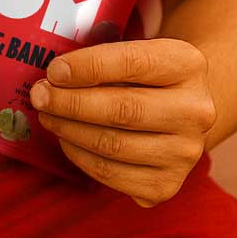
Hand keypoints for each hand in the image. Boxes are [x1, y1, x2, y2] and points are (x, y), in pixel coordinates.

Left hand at [29, 38, 216, 206]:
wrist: (182, 112)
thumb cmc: (146, 76)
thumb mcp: (138, 52)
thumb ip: (103, 57)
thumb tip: (54, 76)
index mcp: (189, 64)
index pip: (132, 62)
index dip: (87, 66)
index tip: (54, 70)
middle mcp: (196, 111)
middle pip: (122, 109)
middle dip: (70, 102)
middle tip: (40, 95)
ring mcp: (185, 153)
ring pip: (113, 145)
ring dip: (69, 130)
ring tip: (47, 115)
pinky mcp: (166, 185)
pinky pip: (111, 175)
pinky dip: (80, 156)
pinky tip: (66, 139)